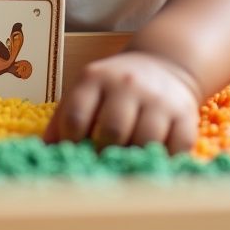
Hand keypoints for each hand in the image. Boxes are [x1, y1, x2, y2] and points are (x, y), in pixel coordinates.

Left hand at [44, 51, 200, 153]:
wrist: (165, 64)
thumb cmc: (115, 87)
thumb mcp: (86, 89)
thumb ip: (63, 118)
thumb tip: (44, 152)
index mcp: (96, 78)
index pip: (76, 116)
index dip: (70, 142)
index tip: (72, 154)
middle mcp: (128, 85)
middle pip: (112, 130)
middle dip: (103, 152)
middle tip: (101, 163)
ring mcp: (159, 99)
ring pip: (144, 141)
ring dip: (132, 159)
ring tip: (125, 164)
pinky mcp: (186, 115)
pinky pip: (176, 147)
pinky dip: (163, 160)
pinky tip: (152, 160)